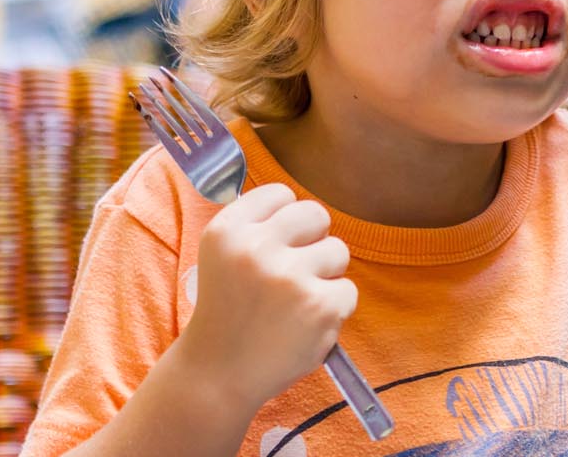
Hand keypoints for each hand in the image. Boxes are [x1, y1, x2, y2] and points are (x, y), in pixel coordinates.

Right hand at [176, 183, 356, 409]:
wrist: (220, 373)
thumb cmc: (228, 313)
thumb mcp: (221, 257)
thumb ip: (255, 226)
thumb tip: (298, 205)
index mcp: (227, 231)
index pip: (280, 194)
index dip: (286, 220)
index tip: (278, 243)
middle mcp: (255, 249)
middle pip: (316, 214)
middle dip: (313, 240)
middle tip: (295, 270)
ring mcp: (289, 277)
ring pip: (338, 250)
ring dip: (325, 275)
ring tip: (297, 301)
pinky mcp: (319, 307)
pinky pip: (347, 290)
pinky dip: (333, 308)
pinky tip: (306, 323)